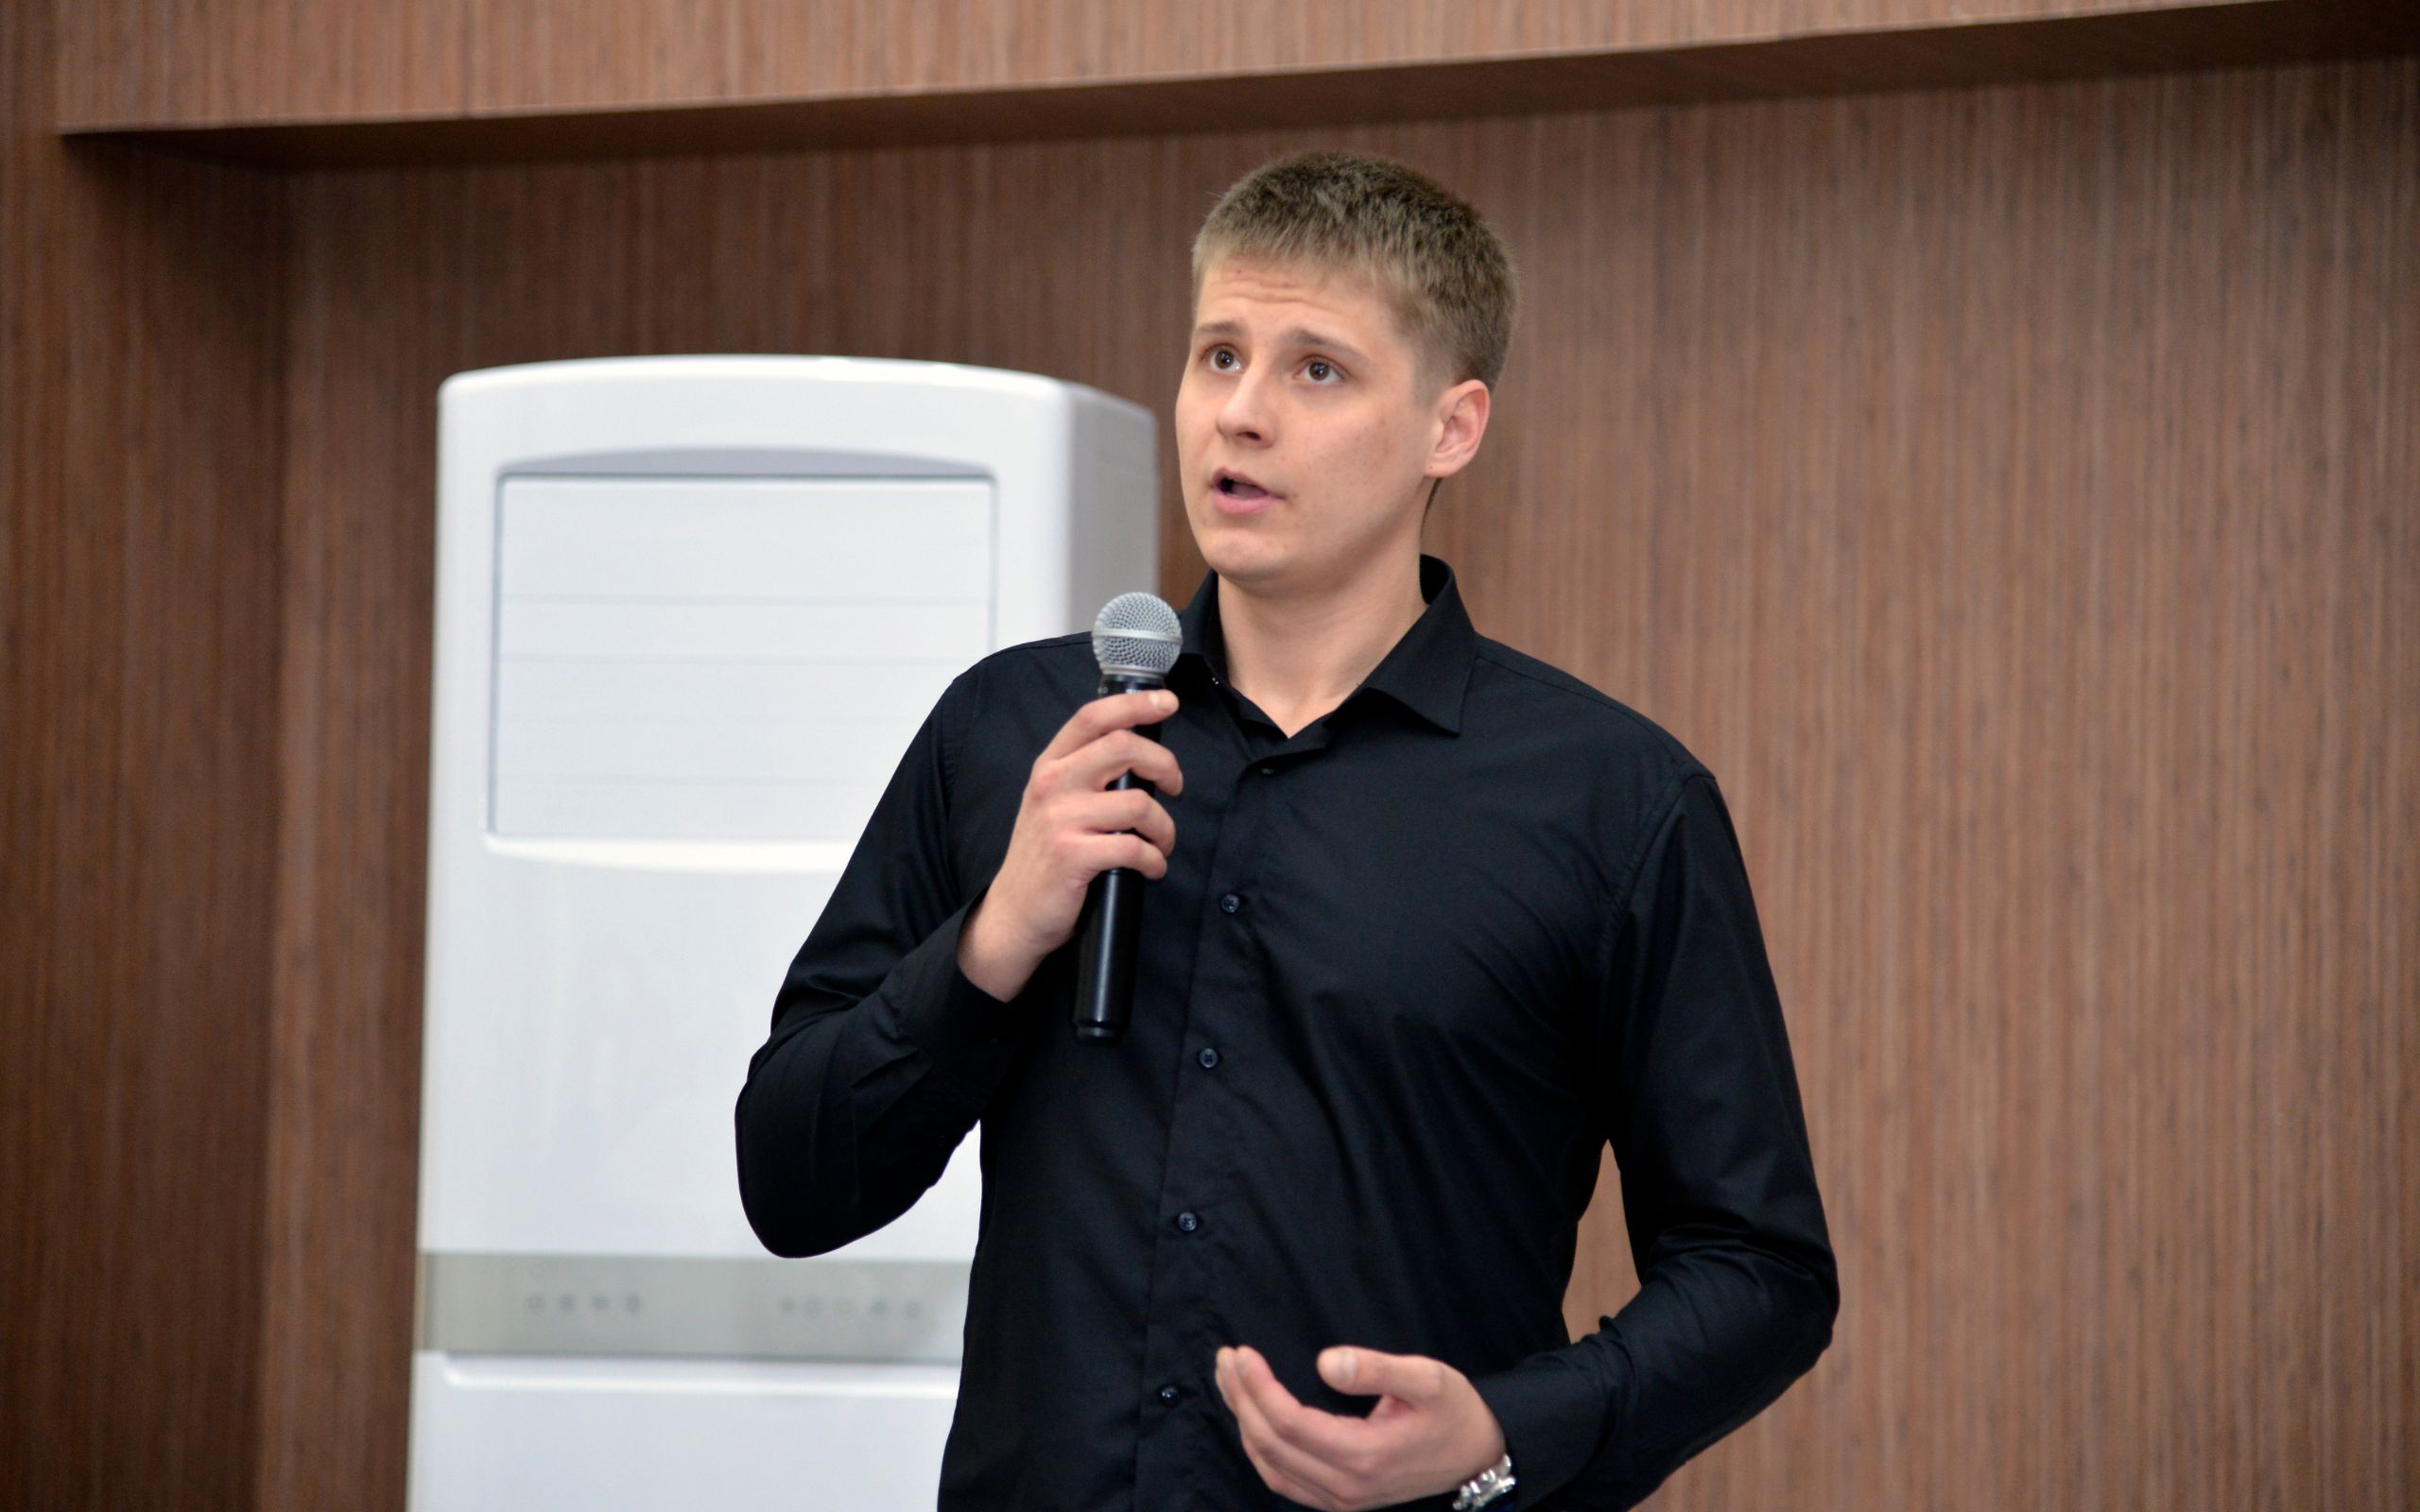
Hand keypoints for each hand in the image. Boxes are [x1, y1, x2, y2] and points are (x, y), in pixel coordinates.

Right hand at [957, 688, 1183, 1000]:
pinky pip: (1134, 848)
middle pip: (1124, 747)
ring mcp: (1060, 820)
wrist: (1014, 912)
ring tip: (1162, 843)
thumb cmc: (1044, 855)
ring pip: (1139, 803)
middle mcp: (1052, 785)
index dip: (1136, 704)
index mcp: (1051, 765)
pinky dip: (1155, 860)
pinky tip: (1151, 867)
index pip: (1094, 717)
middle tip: (1174, 786)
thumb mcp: (1054, 801)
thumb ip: (1086, 772)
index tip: (1168, 703)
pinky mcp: (1072, 855)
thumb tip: (1140, 752)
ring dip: (1165, 828)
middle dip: (1165, 765)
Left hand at [1213, 1342, 1507, 1511]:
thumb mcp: (1427, 1378)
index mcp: (1364, 1455)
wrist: (1476, 1456)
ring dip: (1243, 1421)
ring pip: (1270, 1465)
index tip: (1244, 1353)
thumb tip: (1325, 1362)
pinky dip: (1259, 1448)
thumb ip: (1376, 1369)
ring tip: (1230, 1379)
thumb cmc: (1453, 1412)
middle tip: (1226, 1357)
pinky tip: (1250, 1418)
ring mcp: (1341, 1499)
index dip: (1258, 1388)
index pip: (1288, 1424)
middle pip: (1270, 1444)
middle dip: (1241, 1397)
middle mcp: (1346, 1487)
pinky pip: (1283, 1480)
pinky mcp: (1339, 1499)